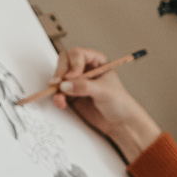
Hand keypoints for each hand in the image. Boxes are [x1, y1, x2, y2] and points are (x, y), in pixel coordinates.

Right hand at [52, 45, 161, 162]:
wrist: (120, 122)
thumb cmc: (120, 103)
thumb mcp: (104, 91)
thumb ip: (84, 87)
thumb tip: (66, 85)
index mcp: (97, 62)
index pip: (78, 54)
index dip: (73, 64)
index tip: (73, 76)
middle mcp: (85, 69)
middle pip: (65, 62)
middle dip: (61, 72)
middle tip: (59, 83)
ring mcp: (77, 82)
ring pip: (60, 77)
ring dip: (56, 86)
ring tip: (61, 97)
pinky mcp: (72, 95)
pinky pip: (59, 92)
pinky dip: (57, 97)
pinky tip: (61, 102)